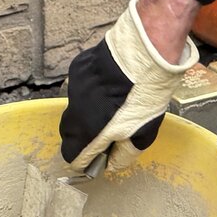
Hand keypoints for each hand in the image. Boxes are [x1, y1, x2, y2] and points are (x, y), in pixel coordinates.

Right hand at [58, 0, 198, 173]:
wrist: (144, 51)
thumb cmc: (146, 94)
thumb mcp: (144, 133)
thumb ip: (124, 154)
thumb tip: (111, 164)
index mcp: (89, 131)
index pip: (73, 157)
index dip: (83, 162)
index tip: (93, 161)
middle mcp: (75, 110)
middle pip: (69, 133)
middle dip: (83, 139)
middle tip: (103, 136)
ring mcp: (74, 87)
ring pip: (74, 108)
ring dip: (87, 113)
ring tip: (110, 106)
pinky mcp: (78, 68)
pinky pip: (79, 87)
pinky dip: (90, 92)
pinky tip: (109, 85)